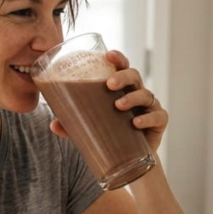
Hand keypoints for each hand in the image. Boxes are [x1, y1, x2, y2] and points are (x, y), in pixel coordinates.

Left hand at [48, 49, 168, 153]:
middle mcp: (137, 93)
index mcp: (121, 88)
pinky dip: (148, 118)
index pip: (121, 66)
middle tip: (109, 84)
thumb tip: (53, 124)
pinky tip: (136, 123)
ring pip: (146, 94)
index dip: (117, 58)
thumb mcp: (90, 127)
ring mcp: (149, 107)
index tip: (108, 55)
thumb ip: (73, 125)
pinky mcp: (159, 122)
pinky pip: (158, 116)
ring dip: (132, 97)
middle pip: (134, 76)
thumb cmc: (110, 133)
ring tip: (118, 105)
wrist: (131, 158)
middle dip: (123, 76)